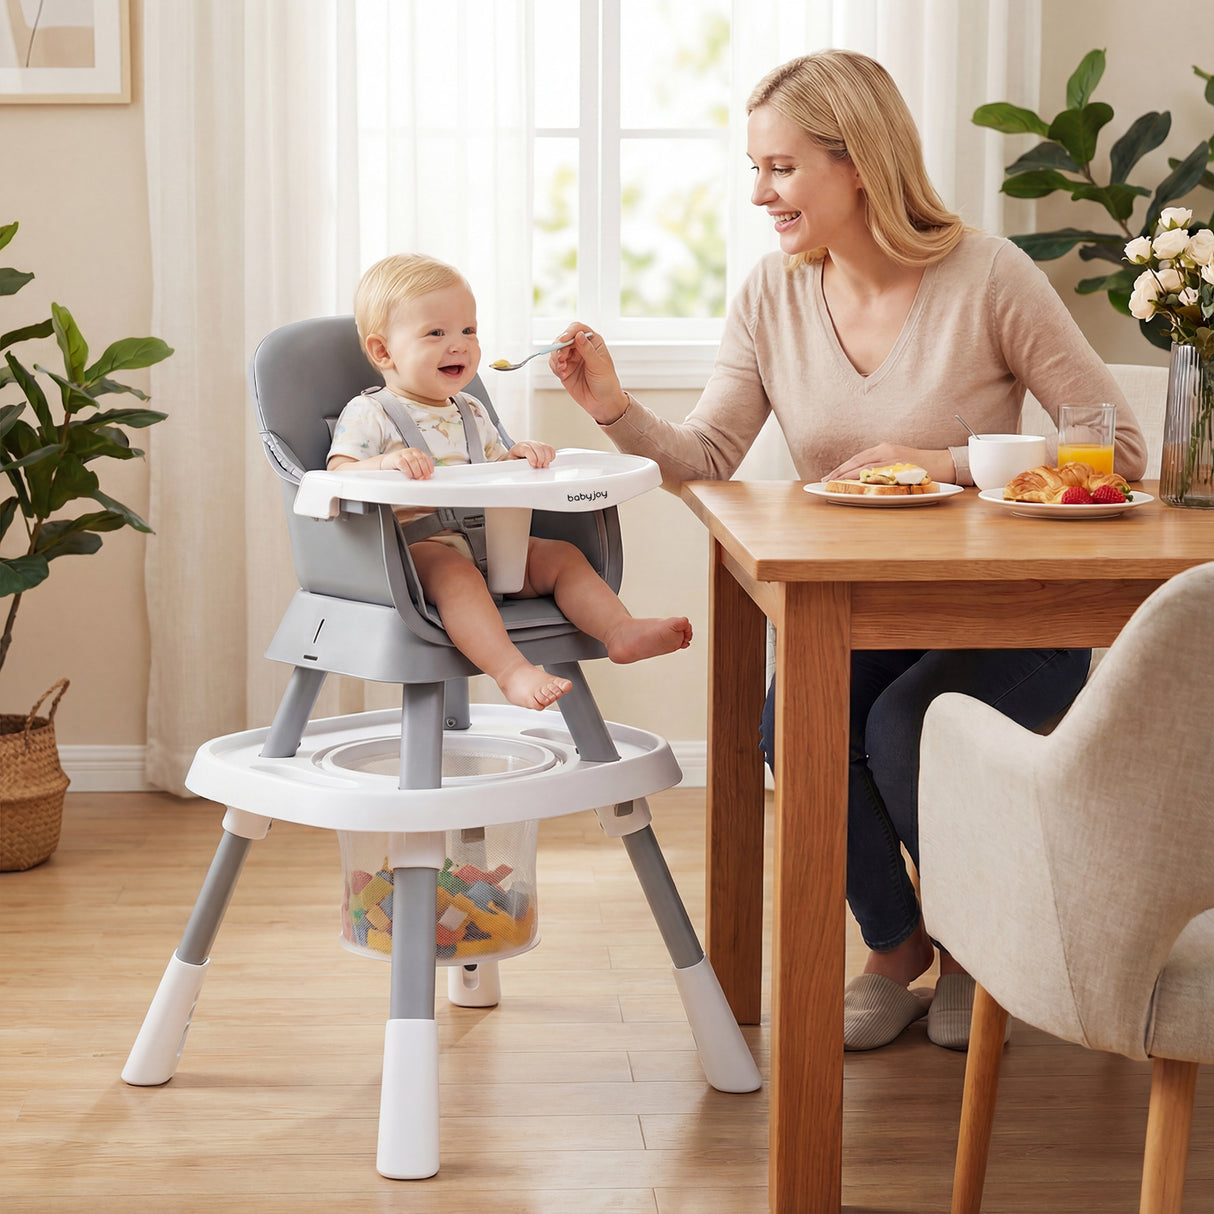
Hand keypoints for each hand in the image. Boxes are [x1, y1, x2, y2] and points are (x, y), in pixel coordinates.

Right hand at [382, 447, 433, 478]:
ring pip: (413, 461)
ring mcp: (403, 453)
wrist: (387, 463)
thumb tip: (425, 477)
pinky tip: (409, 475)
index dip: (429, 466)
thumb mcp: (412, 466)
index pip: (426, 457)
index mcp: (417, 452)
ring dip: (416, 471)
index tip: (430, 474)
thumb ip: (419, 469)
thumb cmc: (400, 466)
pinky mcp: (396, 458)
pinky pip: (403, 464)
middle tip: (424, 477)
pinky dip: (408, 471)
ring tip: (417, 477)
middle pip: (420, 459)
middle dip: (424, 470)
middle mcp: (411, 451)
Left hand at [508, 440, 555, 467]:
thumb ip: (515, 464)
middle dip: (540, 459)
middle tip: (539, 467)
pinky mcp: (542, 446)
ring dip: (547, 458)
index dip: (532, 458)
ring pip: (545, 448)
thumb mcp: (511, 462)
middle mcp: (529, 443)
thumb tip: (521, 467)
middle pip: (538, 448)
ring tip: (544, 465)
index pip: (527, 449)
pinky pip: (550, 449)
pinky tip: (548, 461)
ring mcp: (536, 444)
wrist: (515, 455)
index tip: (534, 465)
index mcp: (520, 447)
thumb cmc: (513, 459)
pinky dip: (551, 455)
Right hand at [549, 322, 630, 424]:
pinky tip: (563, 375)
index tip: (564, 340)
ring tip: (563, 370)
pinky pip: (554, 363)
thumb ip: (587, 350)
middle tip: (562, 359)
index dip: (569, 332)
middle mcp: (580, 347)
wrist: (602, 403)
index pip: (577, 329)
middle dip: (560, 348)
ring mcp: (571, 358)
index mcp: (592, 341)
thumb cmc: (606, 383)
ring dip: (556, 359)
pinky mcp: (565, 369)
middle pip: (563, 339)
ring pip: (556, 350)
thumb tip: (579, 335)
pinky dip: (555, 368)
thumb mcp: (598, 365)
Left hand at [824, 445, 956, 484]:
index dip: (841, 468)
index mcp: (884, 449)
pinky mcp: (899, 467)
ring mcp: (892, 459)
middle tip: (824, 482)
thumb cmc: (921, 466)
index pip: (857, 458)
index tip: (829, 476)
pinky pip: (876, 473)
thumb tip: (864, 479)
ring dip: (846, 476)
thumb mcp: (898, 462)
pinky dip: (862, 479)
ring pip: (863, 467)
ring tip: (833, 484)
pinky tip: (852, 485)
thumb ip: (882, 468)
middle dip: (839, 472)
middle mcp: (886, 451)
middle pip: (856, 461)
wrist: (944, 464)